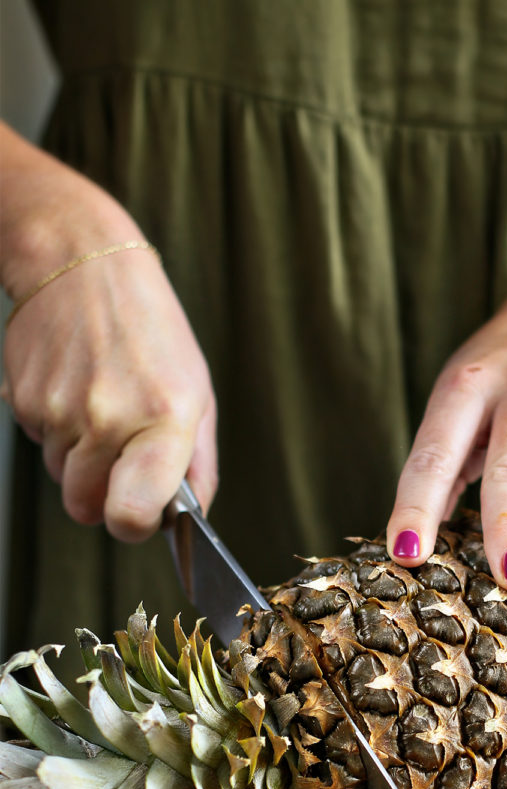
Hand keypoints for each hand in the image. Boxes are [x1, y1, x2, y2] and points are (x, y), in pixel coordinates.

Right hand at [0, 129, 216, 541]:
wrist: (82, 263)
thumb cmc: (150, 328)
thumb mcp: (197, 390)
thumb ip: (199, 462)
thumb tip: (193, 516)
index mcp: (163, 419)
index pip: (132, 515)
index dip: (135, 525)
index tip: (143, 513)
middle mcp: (108, 419)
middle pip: (89, 508)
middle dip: (105, 496)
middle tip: (123, 456)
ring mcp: (60, 411)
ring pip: (64, 479)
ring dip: (82, 460)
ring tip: (102, 408)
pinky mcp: (25, 402)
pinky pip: (42, 445)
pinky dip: (58, 431)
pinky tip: (76, 390)